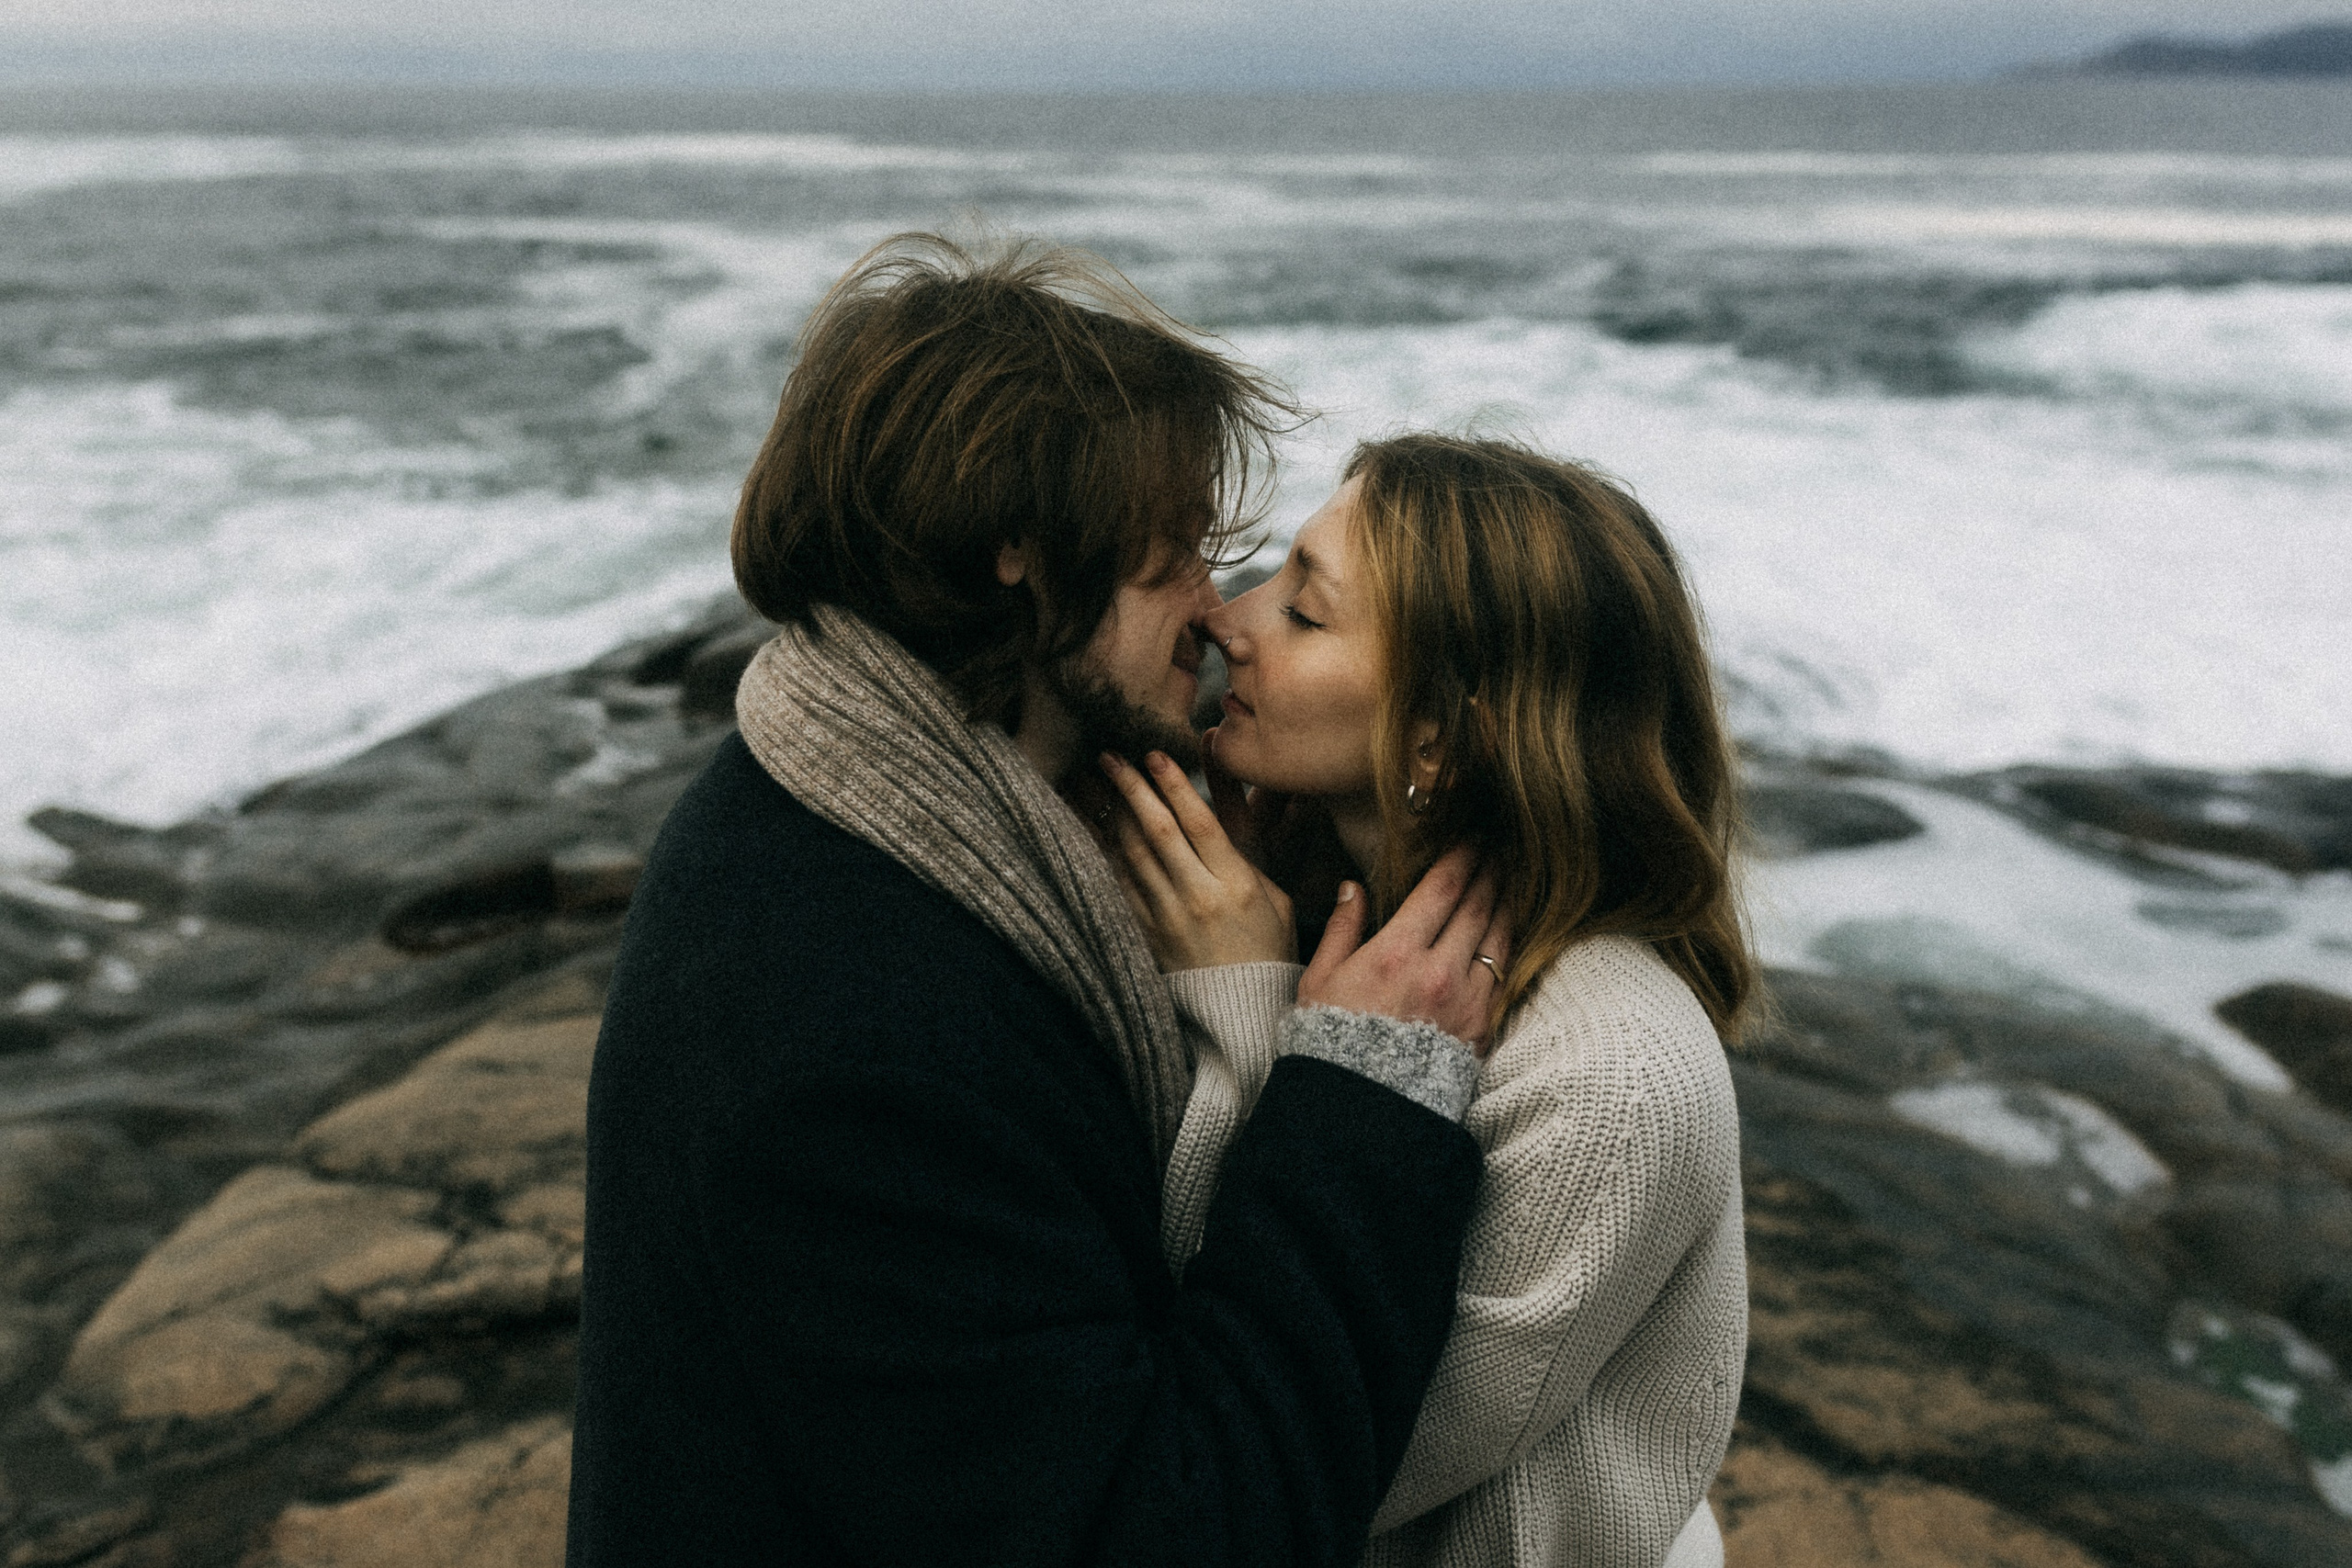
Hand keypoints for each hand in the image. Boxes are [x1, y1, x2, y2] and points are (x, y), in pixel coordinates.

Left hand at [1099, 751, 1297, 971]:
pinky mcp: (1147, 933)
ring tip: (1089, 781)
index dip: (1175, 784)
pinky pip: (1119, 884)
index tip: (1155, 754)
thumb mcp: (1278, 900)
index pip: (1199, 823)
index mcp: (1236, 884)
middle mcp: (1197, 897)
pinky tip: (1087, 827)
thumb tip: (1221, 816)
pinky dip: (1102, 852)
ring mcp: (1167, 917)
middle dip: (1130, 787)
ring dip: (1108, 812)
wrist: (1241, 1014)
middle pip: (1158, 830)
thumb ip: (1249, 859)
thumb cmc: (1268, 951)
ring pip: (1131, 853)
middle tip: (1108, 754)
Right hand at [1297, 845, 1511, 1053]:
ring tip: (1509, 880)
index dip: (1462, 856)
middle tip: (1499, 847)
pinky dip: (1508, 945)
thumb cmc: (1332, 1041)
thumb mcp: (1320, 981)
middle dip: (1490, 870)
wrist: (1362, 1107)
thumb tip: (1353, 888)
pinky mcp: (1483, 1027)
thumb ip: (1341, 930)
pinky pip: (1504, 975)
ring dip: (1506, 902)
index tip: (1472, 837)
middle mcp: (1439, 972)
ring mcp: (1467, 1000)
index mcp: (1397, 954)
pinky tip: (1507, 931)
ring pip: (1499, 937)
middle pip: (1478, 905)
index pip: (1442, 889)